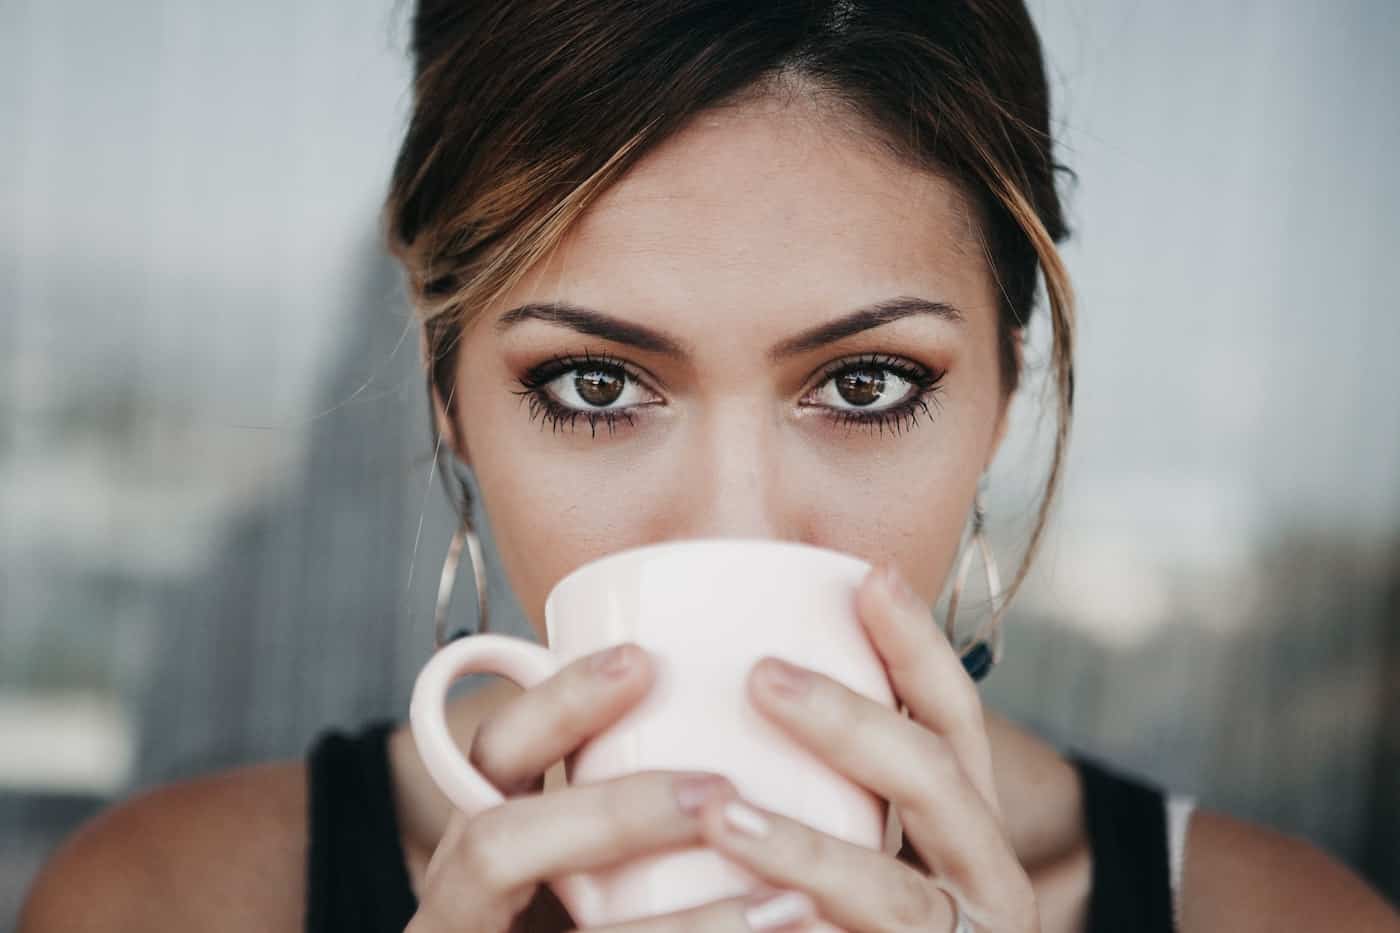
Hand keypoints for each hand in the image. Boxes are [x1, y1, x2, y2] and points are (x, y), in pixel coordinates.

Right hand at [405, 644, 744, 932]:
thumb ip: (628, 820)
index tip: (644, 660)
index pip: (494, 758)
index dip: (556, 704)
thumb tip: (744, 735)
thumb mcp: (587, 868)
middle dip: (610, 813)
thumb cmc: (584, 920)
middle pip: (494, 845)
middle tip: (717, 792)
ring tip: (787, 907)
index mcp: (484, 850)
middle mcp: (460, 911)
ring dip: (679, 929)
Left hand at [574, 562, 1038, 932]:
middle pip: (933, 779)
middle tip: (761, 676)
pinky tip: (751, 917)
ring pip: (892, 895)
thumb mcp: (852, 846)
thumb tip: (704, 677)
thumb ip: (815, 782)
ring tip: (721, 815)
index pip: (953, 717)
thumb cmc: (841, 920)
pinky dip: (804, 932)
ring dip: (805, 850)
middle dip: (850, 722)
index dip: (919, 646)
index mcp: (966, 823)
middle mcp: (986, 877)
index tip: (870, 577)